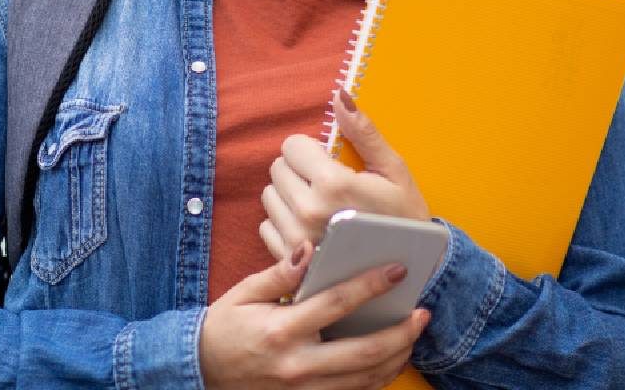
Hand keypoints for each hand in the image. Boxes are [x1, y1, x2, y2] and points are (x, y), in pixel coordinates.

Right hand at [199, 241, 429, 388]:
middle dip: (400, 333)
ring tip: (414, 334)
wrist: (202, 371)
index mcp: (281, 331)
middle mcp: (297, 364)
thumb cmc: (224, 328)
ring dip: (396, 356)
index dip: (370, 285)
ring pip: (364, 379)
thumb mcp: (243, 293)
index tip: (397, 270)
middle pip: (363, 352)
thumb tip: (309, 248)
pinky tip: (392, 359)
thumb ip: (278, 272)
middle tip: (422, 313)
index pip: (336, 304)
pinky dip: (378, 378)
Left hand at [260, 89, 428, 261]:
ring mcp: (296, 239)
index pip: (292, 146)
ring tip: (322, 209)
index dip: (312, 150)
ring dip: (290, 196)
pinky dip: (284, 224)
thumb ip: (363, 131)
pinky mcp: (290, 260)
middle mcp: (308, 210)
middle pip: (278, 169)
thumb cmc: (404, 216)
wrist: (412, 272)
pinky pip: (266, 226)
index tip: (333, 164)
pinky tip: (312, 230)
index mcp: (332, 183)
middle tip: (329, 187)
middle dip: (300, 171)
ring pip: (270, 196)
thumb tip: (340, 95)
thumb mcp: (392, 169)